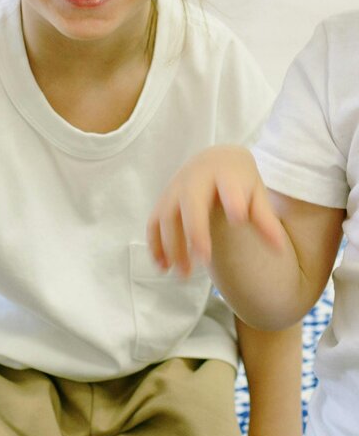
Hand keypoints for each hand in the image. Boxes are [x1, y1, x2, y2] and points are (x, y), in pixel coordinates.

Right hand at [147, 145, 286, 275]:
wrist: (213, 160)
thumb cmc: (239, 181)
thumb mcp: (255, 193)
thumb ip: (265, 220)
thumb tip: (281, 249)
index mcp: (225, 173)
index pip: (229, 187)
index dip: (233, 200)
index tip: (238, 217)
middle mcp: (195, 178)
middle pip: (191, 203)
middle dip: (195, 231)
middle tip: (204, 261)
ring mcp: (175, 188)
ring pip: (168, 216)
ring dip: (173, 246)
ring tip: (183, 275)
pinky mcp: (163, 201)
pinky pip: (154, 222)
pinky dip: (155, 244)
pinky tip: (162, 266)